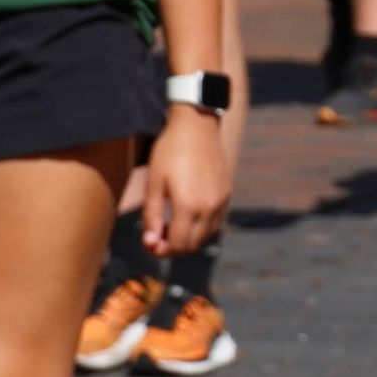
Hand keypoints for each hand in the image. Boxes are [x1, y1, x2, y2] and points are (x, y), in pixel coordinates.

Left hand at [139, 107, 229, 254]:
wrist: (197, 127)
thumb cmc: (170, 152)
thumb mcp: (154, 183)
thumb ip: (152, 216)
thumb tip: (151, 243)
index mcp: (188, 206)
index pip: (177, 244)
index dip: (161, 250)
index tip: (149, 244)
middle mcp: (208, 208)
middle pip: (192, 245)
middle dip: (173, 247)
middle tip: (157, 237)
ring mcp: (220, 202)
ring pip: (205, 236)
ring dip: (188, 239)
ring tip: (171, 227)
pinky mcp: (226, 195)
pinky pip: (215, 223)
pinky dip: (201, 228)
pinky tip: (188, 216)